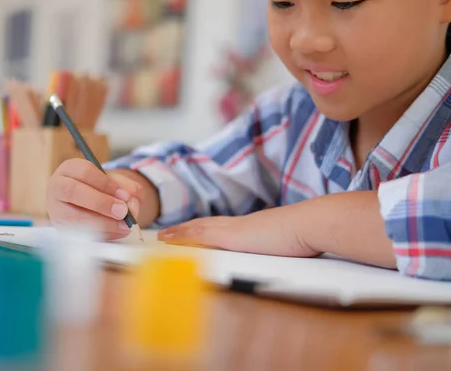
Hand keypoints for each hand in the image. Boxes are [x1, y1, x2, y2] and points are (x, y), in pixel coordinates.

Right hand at [47, 159, 142, 239]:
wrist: (89, 204)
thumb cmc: (102, 190)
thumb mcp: (115, 183)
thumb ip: (126, 189)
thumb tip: (131, 202)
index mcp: (70, 169)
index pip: (85, 171)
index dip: (106, 184)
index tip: (124, 195)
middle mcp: (57, 187)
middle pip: (72, 191)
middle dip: (100, 203)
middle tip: (123, 212)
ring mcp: (55, 209)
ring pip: (72, 217)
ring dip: (101, 223)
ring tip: (123, 226)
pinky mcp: (60, 228)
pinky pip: (77, 234)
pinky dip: (99, 235)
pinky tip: (116, 232)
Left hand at [157, 207, 319, 257]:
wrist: (311, 224)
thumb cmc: (306, 235)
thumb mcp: (287, 242)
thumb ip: (278, 245)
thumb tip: (281, 251)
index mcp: (251, 227)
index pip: (221, 227)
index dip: (204, 228)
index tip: (190, 231)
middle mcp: (238, 224)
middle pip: (205, 225)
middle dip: (186, 229)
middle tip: (167, 233)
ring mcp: (234, 229)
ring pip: (198, 228)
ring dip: (179, 232)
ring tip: (163, 236)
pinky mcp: (231, 236)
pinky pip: (199, 235)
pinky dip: (183, 237)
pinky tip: (170, 240)